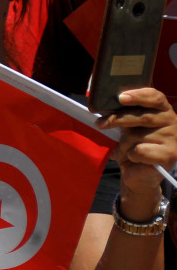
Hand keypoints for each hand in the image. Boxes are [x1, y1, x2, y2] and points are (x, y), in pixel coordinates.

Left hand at [97, 87, 176, 217]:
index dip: (138, 95)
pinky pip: (139, 151)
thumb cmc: (133, 147)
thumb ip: (124, 116)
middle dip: (117, 119)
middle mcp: (172, 121)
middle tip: (100, 124)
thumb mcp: (128, 128)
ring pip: (137, 135)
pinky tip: (135, 159)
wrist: (139, 174)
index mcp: (163, 110)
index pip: (154, 97)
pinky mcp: (169, 155)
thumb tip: (105, 113)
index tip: (120, 97)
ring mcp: (173, 138)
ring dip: (123, 144)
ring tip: (123, 151)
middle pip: (142, 116)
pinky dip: (130, 156)